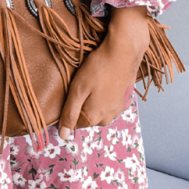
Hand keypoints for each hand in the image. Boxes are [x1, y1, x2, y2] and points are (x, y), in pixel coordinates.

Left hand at [58, 5, 149, 138]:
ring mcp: (119, 109)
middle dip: (82, 105)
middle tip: (81, 85)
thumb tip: (63, 136)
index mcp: (94, 118)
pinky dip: (105, 95)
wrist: (124, 52)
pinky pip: (110, 103)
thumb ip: (70, 113)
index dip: (69, 109)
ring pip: (99, 110)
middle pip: (88, 117)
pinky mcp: (125, 99)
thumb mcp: (78, 89)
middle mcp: (108, 118)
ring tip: (93, 81)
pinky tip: (104, 81)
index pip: (75, 124)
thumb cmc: (98, 68)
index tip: (70, 93)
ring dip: (94, 100)